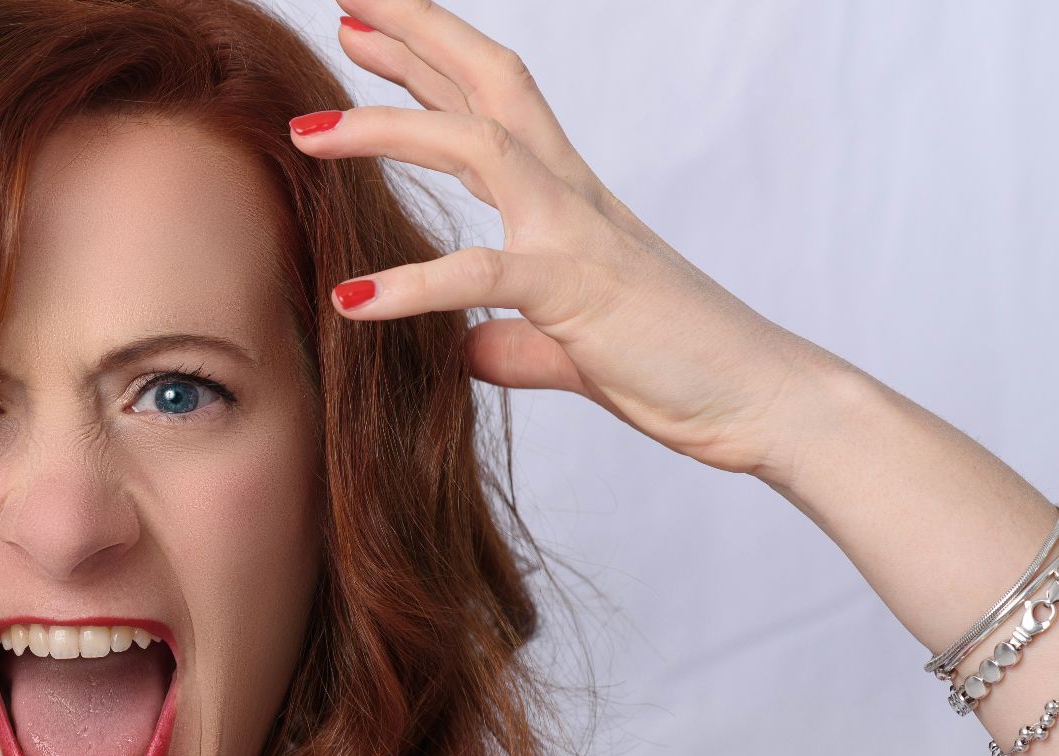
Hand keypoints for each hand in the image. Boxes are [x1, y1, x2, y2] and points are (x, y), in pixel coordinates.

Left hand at [290, 0, 846, 478]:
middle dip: (417, 34)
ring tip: (305, 133)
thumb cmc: (677, 366)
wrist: (762, 402)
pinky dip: (414, 285)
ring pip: (478, 144)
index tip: (363, 27)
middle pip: (489, 81)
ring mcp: (577, 235)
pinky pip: (483, 276)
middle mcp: (571, 196)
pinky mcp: (578, 292)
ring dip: (388, 130)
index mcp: (568, 199)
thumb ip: (512, 341)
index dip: (427, 61)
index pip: (489, 106)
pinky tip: (352, 301)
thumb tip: (467, 349)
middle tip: (345, 0)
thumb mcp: (569, 348)